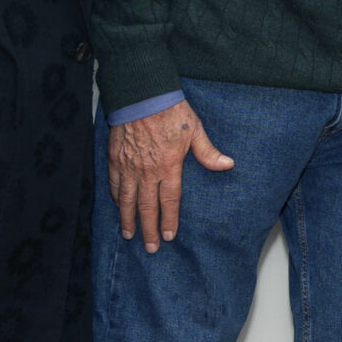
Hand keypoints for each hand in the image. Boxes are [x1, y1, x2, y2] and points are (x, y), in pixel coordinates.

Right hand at [109, 98, 233, 252]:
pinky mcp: (114, 157)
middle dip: (148, 229)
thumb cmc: (170, 110)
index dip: (169, 221)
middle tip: (149, 248)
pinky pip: (114, 183)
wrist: (141, 94)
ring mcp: (128, 165)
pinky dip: (116, 197)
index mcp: (168, 166)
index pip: (169, 201)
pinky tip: (118, 207)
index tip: (169, 237)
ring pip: (126, 199)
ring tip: (129, 235)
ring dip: (128, 219)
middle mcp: (146, 170)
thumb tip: (227, 164)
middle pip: (146, 207)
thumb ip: (208, 152)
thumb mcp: (195, 130)